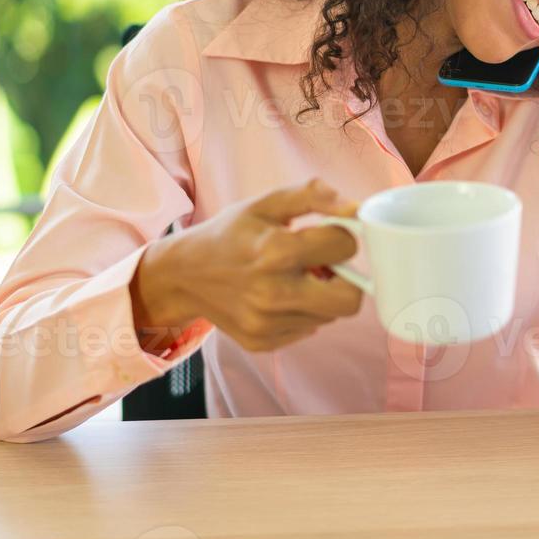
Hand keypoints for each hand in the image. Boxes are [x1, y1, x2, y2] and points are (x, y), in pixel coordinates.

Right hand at [130, 178, 362, 353]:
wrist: (183, 274)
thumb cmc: (230, 234)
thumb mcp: (266, 203)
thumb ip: (313, 196)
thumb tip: (355, 208)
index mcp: (276, 251)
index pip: (346, 247)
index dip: (342, 236)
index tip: (326, 235)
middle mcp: (273, 293)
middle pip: (350, 301)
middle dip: (347, 280)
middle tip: (326, 266)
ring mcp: (267, 323)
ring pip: (330, 315)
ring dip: (322, 295)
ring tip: (296, 277)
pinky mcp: (262, 341)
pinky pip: (307, 329)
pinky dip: (301, 312)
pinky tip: (279, 295)